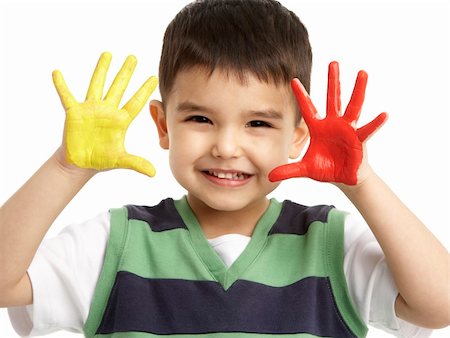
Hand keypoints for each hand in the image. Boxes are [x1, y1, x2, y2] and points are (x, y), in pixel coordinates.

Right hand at [52, 52, 157, 176]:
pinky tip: (57, 73)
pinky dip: (61, 85)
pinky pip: (67, 96)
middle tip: (133, 57)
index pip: (135, 102)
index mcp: (120, 121)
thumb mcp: (120, 160)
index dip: (144, 90)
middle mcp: (107, 111)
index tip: (153, 77)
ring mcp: (91, 110)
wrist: (81, 163)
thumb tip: (154, 173)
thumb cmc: (101, 160)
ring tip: (108, 54)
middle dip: (126, 73)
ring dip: (101, 70)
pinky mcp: (74, 113)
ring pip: (97, 85)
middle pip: (118, 87)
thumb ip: (136, 163)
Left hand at [269, 61, 387, 184]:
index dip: (301, 95)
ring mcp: (347, 129)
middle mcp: (333, 124)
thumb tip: (270, 176)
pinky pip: (367, 129)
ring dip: (357, 90)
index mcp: (318, 128)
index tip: (293, 80)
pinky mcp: (359, 139)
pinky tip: (384, 114)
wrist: (344, 177)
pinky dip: (375, 123)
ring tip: (362, 73)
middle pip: (333, 99)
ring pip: (353, 106)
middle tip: (333, 63)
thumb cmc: (326, 169)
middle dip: (332, 81)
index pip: (308, 108)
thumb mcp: (305, 169)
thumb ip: (289, 170)